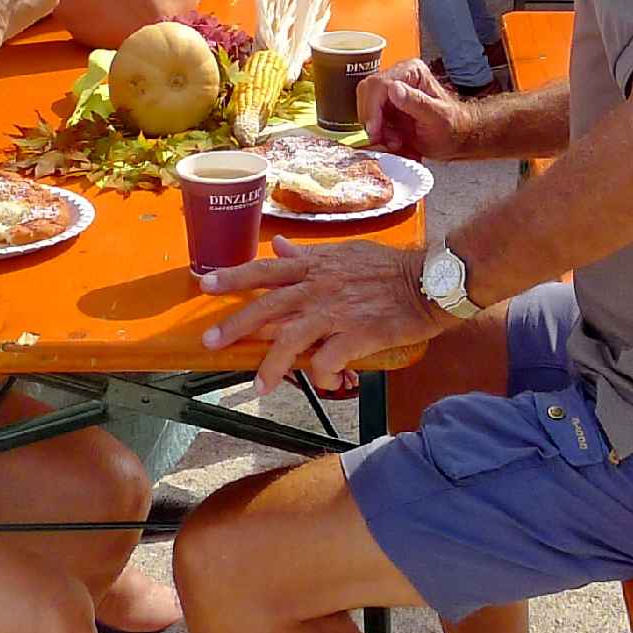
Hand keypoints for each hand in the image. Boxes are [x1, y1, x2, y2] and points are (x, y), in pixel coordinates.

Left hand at [197, 239, 436, 390]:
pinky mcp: (356, 335)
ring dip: (271, 366)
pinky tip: (325, 381)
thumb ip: (309, 256)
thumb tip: (280, 246)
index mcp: (315, 266)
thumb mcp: (345, 253)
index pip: (265, 269)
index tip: (205, 285)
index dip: (233, 277)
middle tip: (210, 342)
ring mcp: (336, 312)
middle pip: (266, 307)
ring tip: (259, 386)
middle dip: (234, 325)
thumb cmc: (388, 268)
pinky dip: (322, 375)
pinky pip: (326, 361)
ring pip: (289, 340)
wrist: (428, 282)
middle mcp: (318, 287)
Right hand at [360, 61, 472, 160]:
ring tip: (395, 141)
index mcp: (411, 71)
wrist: (455, 137)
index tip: (375, 130)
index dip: (372, 109)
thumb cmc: (452, 126)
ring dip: (375, 128)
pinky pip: (370, 118)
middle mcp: (398, 76)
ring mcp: (390, 91)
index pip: (379, 84)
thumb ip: (416, 102)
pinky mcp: (385, 106)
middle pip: (366, 93)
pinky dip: (378, 133)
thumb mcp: (437, 117)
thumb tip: (393, 89)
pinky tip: (393, 140)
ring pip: (365, 107)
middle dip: (372, 120)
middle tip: (385, 139)